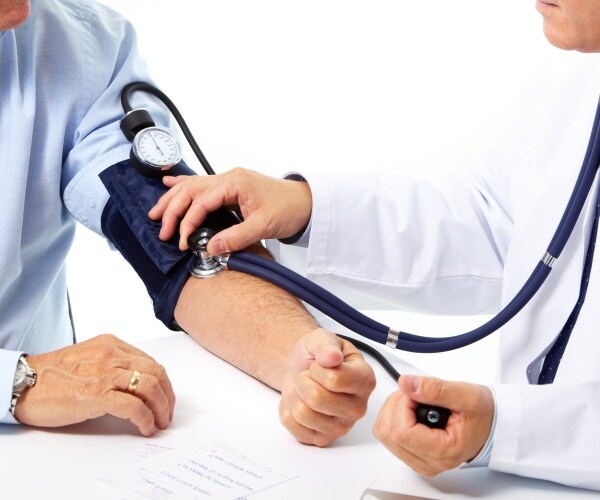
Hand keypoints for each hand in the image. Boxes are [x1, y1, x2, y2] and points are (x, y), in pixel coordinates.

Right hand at [15, 334, 175, 435]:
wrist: (22, 384)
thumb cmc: (52, 375)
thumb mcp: (89, 359)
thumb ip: (113, 364)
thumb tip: (138, 384)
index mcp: (111, 345)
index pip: (150, 362)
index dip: (163, 383)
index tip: (165, 398)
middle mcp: (112, 355)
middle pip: (156, 373)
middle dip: (167, 396)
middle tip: (167, 414)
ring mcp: (105, 374)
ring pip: (150, 387)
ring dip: (161, 408)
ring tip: (159, 422)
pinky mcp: (96, 394)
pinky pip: (134, 406)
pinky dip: (145, 418)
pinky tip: (145, 428)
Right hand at [148, 168, 311, 253]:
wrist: (306, 202)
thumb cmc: (289, 209)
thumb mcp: (263, 226)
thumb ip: (236, 237)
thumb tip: (211, 248)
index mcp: (235, 182)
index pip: (201, 202)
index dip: (188, 222)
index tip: (183, 241)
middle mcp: (229, 177)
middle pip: (190, 190)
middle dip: (172, 210)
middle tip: (162, 230)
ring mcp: (229, 180)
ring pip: (192, 186)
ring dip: (173, 199)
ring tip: (156, 212)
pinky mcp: (231, 187)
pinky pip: (202, 184)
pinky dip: (184, 186)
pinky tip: (169, 183)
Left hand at [279, 329, 375, 446]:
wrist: (302, 369)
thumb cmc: (317, 356)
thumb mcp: (321, 338)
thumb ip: (327, 344)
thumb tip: (333, 357)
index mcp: (365, 380)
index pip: (334, 380)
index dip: (317, 369)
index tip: (319, 365)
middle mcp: (358, 408)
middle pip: (316, 399)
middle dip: (303, 381)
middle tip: (309, 376)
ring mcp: (341, 427)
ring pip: (302, 413)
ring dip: (295, 395)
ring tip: (305, 388)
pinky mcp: (322, 439)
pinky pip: (292, 424)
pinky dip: (288, 409)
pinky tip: (301, 402)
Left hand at [373, 375, 493, 475]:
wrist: (491, 425)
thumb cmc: (483, 414)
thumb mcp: (466, 395)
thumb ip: (435, 389)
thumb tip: (406, 383)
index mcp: (443, 452)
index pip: (401, 432)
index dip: (403, 405)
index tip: (417, 393)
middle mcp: (428, 462)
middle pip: (387, 433)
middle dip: (396, 405)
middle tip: (416, 395)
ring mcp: (418, 460)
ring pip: (383, 434)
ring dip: (393, 410)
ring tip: (415, 401)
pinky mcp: (412, 454)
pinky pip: (387, 435)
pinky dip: (393, 416)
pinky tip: (411, 409)